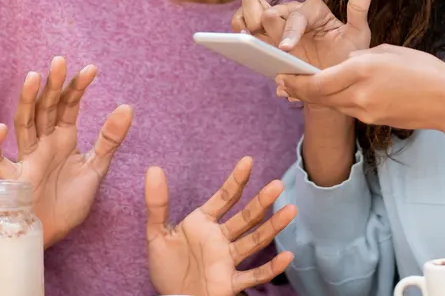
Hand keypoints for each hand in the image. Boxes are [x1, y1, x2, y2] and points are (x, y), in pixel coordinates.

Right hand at [0, 56, 133, 247]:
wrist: (53, 235)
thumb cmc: (70, 202)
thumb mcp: (96, 169)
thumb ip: (110, 139)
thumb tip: (127, 106)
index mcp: (63, 138)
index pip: (69, 107)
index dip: (78, 88)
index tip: (91, 69)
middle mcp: (44, 144)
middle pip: (46, 109)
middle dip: (53, 86)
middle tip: (60, 61)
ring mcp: (27, 159)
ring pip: (24, 125)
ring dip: (27, 101)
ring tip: (33, 77)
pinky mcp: (14, 180)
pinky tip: (1, 129)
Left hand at [146, 157, 296, 295]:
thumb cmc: (167, 268)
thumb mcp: (157, 234)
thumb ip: (157, 204)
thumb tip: (153, 169)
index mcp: (204, 223)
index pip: (225, 198)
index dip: (236, 180)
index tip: (248, 161)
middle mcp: (221, 239)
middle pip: (246, 217)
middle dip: (261, 201)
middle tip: (278, 185)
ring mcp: (227, 260)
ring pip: (254, 240)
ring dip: (272, 227)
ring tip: (291, 211)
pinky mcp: (229, 283)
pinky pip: (253, 275)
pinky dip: (270, 268)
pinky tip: (286, 257)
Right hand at [231, 0, 377, 71]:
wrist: (333, 78)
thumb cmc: (346, 55)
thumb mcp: (358, 34)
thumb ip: (359, 7)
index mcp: (312, 10)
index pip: (297, 14)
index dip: (290, 31)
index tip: (287, 49)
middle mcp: (291, 12)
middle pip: (267, 6)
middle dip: (262, 22)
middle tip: (261, 41)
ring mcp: (275, 24)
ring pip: (250, 9)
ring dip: (245, 23)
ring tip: (245, 41)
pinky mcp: (262, 36)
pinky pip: (243, 26)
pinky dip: (239, 34)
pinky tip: (242, 48)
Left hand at [278, 44, 444, 132]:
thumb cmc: (422, 68)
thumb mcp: (387, 51)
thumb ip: (359, 58)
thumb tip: (342, 63)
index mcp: (362, 69)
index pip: (317, 81)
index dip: (295, 81)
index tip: (281, 74)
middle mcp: (359, 93)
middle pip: (318, 97)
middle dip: (297, 90)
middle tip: (283, 82)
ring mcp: (366, 111)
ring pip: (331, 104)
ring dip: (316, 96)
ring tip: (302, 86)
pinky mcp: (373, 120)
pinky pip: (348, 109)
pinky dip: (337, 100)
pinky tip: (334, 92)